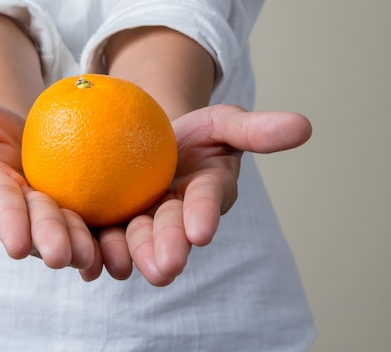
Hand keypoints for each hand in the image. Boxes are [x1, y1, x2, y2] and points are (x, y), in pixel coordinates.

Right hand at [0, 94, 103, 278]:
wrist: (33, 137)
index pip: (1, 205)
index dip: (9, 222)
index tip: (17, 245)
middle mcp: (23, 212)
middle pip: (38, 224)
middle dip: (49, 240)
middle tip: (63, 254)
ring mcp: (53, 217)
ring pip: (68, 235)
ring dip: (81, 248)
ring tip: (94, 258)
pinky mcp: (81, 217)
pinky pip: (94, 232)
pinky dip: (105, 246)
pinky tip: (118, 258)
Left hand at [93, 104, 312, 285]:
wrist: (150, 140)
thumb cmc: (193, 135)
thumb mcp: (222, 123)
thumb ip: (255, 130)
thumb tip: (304, 126)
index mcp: (204, 196)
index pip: (206, 203)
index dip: (204, 215)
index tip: (201, 231)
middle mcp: (175, 217)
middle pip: (169, 231)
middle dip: (168, 248)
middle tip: (164, 265)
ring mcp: (141, 223)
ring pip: (134, 241)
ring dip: (129, 255)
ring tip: (120, 265)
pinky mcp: (112, 224)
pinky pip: (102, 238)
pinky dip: (97, 250)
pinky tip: (86, 261)